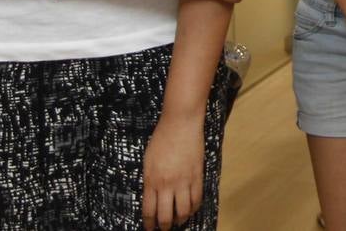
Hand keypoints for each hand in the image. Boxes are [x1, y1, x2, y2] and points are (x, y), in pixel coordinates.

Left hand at [141, 114, 204, 229]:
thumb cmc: (161, 139)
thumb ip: (149, 180)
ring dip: (180, 219)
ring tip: (178, 220)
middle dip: (164, 226)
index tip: (150, 228)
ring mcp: (184, 181)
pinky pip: (197, 199)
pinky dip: (194, 208)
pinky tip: (190, 209)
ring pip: (184, 211)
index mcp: (151, 181)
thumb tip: (152, 196)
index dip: (149, 223)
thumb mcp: (148, 161)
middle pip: (166, 215)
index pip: (149, 210)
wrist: (181, 124)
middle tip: (164, 229)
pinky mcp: (197, 176)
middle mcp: (167, 184)